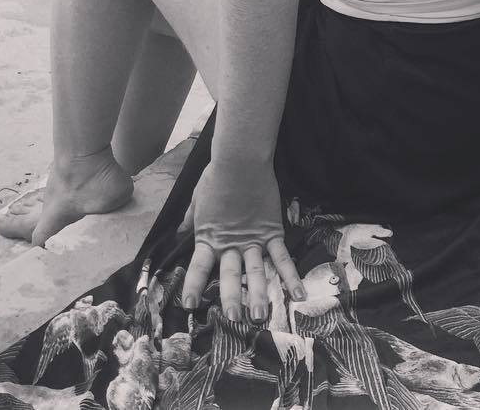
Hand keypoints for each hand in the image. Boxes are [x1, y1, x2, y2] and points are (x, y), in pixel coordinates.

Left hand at [181, 156, 305, 320]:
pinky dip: (291, 276)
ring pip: (257, 272)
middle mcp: (232, 244)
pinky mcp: (272, 233)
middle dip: (231, 298)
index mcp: (210, 237)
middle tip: (232, 319)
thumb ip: (190, 218)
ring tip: (261, 317)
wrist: (241, 160)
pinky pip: (282, 257)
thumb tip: (180, 231)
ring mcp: (254, 240)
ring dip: (259, 295)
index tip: (190, 305)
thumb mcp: (197, 199)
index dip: (194, 285)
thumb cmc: (216, 177)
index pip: (200, 266)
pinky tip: (299, 294)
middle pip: (231, 275)